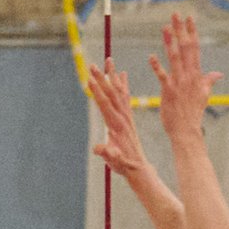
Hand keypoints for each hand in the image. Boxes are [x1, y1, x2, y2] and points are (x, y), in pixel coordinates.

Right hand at [87, 61, 149, 183]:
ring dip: (112, 75)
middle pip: (111, 93)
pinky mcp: (127, 117)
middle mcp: (122, 117)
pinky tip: (121, 74)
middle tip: (93, 64)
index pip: (105, 105)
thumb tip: (100, 149)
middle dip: (101, 78)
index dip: (97, 92)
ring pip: (119, 91)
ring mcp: (126, 116)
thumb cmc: (123, 165)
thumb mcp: (114, 161)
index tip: (90, 79)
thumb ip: (108, 154)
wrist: (139, 167)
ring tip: (109, 60)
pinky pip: (125, 96)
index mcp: (117, 125)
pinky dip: (123, 84)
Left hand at [150, 12, 220, 147]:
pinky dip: (157, 66)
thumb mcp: (204, 95)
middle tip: (176, 14)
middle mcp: (189, 75)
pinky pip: (163, 76)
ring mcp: (179, 82)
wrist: (186, 130)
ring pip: (175, 58)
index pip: (195, 48)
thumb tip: (218, 74)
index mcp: (197, 74)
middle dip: (181, 30)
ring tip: (165, 27)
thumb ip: (209, 81)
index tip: (189, 18)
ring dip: (170, 42)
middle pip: (186, 48)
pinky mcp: (168, 91)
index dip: (191, 32)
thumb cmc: (193, 113)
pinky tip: (151, 56)